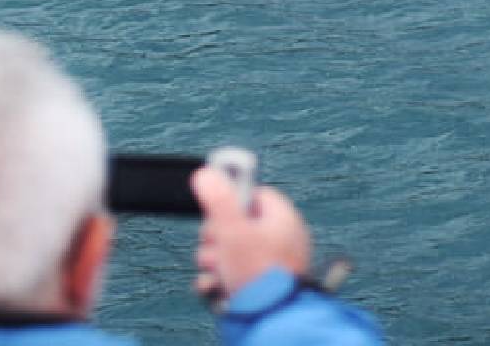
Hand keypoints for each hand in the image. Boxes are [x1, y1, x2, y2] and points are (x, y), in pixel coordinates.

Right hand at [192, 167, 311, 296]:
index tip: (215, 208)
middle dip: (216, 237)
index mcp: (283, 219)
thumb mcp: (233, 229)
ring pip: (231, 251)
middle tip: (215, 245)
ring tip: (218, 269)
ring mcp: (272, 263)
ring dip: (214, 260)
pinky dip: (220, 280)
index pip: (255, 194)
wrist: (269, 318)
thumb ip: (218, 200)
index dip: (231, 199)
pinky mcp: (260, 285)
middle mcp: (281, 239)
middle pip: (238, 224)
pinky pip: (233, 274)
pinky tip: (218, 286)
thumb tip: (206, 173)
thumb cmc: (257, 273)